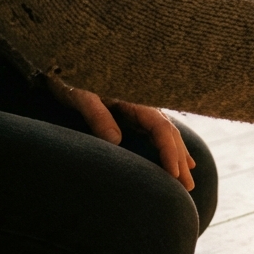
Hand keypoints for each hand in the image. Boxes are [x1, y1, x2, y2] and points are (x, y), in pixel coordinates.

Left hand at [46, 76, 196, 190]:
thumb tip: (116, 141)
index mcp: (135, 100)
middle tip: (188, 188)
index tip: (174, 174)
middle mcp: (143, 105)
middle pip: (169, 134)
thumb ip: (98, 115)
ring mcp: (139, 110)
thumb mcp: (81, 95)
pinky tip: (180, 159)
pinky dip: (170, 148)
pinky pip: (158, 134)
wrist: (63, 65)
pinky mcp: (131, 115)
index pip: (161, 129)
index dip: (170, 152)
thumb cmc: (70, 80)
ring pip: (167, 135)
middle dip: (180, 161)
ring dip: (179, 157)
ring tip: (189, 179)